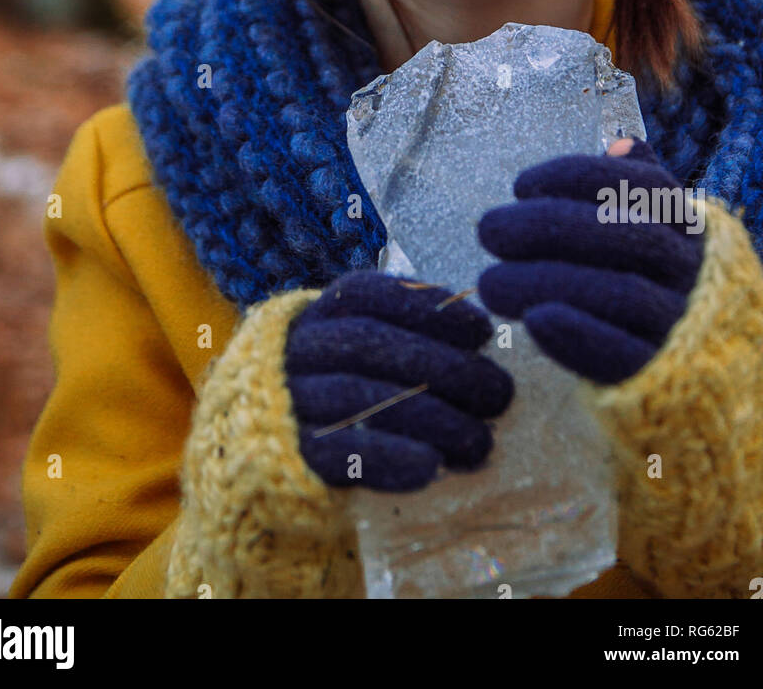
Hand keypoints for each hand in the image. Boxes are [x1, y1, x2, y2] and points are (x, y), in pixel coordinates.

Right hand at [284, 270, 513, 491]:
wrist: (261, 449)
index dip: (427, 307)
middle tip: (500, 394)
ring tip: (480, 442)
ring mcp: (286, 400)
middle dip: (442, 365)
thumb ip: (406, 335)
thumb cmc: (337, 388)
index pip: (369, 295)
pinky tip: (432, 466)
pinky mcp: (286, 456)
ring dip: (427, 417)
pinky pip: (336, 452)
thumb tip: (481, 335)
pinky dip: (388, 457)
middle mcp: (297, 348)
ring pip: (358, 397)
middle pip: (369, 343)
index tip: (482, 331)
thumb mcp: (361, 350)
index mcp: (319, 314)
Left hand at [476, 138, 705, 384]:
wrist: (706, 384)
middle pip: (623, 234)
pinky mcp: (662, 378)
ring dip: (544, 280)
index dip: (575, 176)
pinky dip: (577, 334)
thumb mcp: (657, 237)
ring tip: (488, 284)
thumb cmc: (659, 294)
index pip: (640, 185)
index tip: (519, 186)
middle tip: (487, 230)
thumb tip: (620, 142)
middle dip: (545, 226)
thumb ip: (637, 191)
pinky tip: (534, 321)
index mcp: (686, 227)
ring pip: (617, 292)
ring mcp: (682, 325)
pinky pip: (622, 354)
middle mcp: (691, 270)